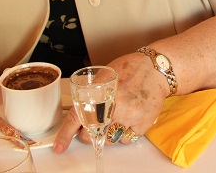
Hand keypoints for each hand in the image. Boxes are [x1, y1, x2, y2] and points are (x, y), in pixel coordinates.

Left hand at [53, 52, 169, 152]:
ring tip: (117, 115)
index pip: (78, 118)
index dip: (66, 134)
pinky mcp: (143, 123)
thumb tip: (78, 113)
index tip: (60, 147)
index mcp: (103, 93)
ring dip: (109, 133)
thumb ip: (91, 94)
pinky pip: (126, 139)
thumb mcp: (105, 76)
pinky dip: (125, 132)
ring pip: (110, 140)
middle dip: (89, 133)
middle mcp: (116, 106)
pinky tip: (129, 117)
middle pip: (92, 135)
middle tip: (96, 122)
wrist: (156, 69)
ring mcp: (130, 116)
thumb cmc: (131, 68)